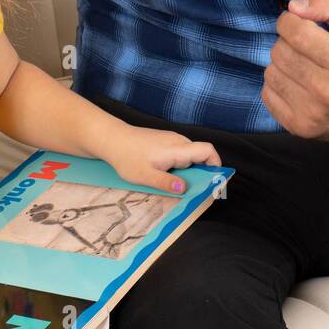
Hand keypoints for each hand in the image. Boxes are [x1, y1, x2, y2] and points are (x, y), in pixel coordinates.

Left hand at [100, 123, 221, 193]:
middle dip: (202, 172)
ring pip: (190, 154)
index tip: (214, 180)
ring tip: (177, 184)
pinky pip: (180, 152)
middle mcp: (178, 141)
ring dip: (189, 169)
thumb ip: (166, 183)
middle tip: (194, 190)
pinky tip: (166, 174)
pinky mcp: (165, 140)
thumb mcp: (145, 176)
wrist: (112, 139)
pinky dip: (180, 164)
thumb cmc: (127, 157)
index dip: (216, 164)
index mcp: (177, 149)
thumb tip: (185, 189)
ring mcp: (171, 139)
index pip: (207, 150)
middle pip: (200, 154)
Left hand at [261, 0, 328, 143]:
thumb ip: (328, 4)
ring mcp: (311, 113)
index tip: (299, 23)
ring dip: (282, 64)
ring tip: (303, 66)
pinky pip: (267, 94)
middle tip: (306, 48)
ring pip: (271, 71)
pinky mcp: (298, 126)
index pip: (296, 32)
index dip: (290, 21)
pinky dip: (278, 85)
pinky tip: (297, 84)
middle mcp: (328, 91)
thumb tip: (293, 7)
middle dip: (288, 42)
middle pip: (280, 51)